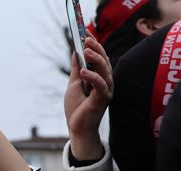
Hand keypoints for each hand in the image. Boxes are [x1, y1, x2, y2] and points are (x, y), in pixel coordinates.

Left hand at [64, 37, 112, 160]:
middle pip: (104, 61)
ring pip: (105, 70)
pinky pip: (100, 85)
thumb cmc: (77, 108)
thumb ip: (77, 69)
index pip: (100, 57)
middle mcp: (106, 83)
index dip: (94, 44)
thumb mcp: (74, 84)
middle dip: (96, 48)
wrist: (77, 128)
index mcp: (100, 78)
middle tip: (86, 38)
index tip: (85, 33)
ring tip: (85, 50)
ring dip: (96, 59)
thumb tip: (76, 53)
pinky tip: (83, 71)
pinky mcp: (102, 100)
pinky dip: (93, 77)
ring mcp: (106, 91)